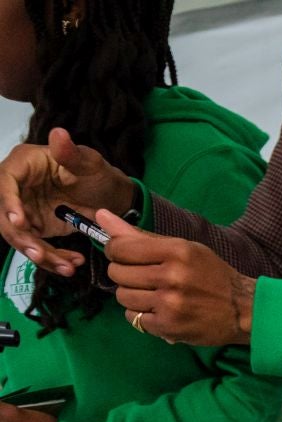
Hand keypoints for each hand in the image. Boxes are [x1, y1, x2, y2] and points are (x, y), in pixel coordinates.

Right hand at [0, 128, 136, 276]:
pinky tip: (71, 265)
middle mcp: (17, 188)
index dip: (8, 203)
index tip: (20, 221)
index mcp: (24, 165)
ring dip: (39, 254)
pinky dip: (52, 259)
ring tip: (66, 267)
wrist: (110, 198)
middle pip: (6, 215)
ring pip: (20, 236)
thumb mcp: (89, 163)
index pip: (5, 183)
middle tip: (40, 254)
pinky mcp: (35, 228)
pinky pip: (37, 246)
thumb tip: (58, 133)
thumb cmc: (97, 174)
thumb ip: (72, 153)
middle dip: (22, 237)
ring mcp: (25, 210)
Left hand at [97, 210, 252, 346]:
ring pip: (123, 297)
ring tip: (151, 295)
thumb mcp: (184, 249)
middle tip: (142, 277)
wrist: (244, 310)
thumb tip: (101, 216)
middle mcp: (172, 277)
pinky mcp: (169, 327)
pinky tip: (158, 310)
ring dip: (132, 296)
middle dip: (124, 274)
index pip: (121, 248)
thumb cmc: (213, 275)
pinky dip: (141, 314)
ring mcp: (169, 304)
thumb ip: (142, 236)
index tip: (125, 256)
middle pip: (118, 273)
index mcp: (176, 252)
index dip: (116, 251)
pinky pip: (134, 319)